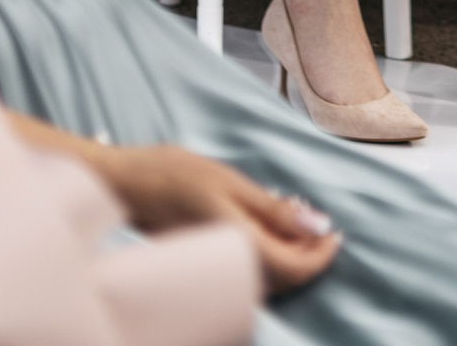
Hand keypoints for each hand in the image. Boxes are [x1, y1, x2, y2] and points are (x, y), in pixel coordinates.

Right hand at [91, 144, 340, 296]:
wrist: (121, 186)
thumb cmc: (172, 175)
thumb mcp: (231, 183)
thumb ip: (275, 210)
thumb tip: (317, 226)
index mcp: (239, 246)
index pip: (296, 268)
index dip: (322, 255)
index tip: (335, 233)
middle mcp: (227, 267)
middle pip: (283, 279)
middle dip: (308, 256)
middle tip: (320, 226)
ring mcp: (212, 271)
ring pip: (265, 280)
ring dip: (287, 258)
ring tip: (295, 225)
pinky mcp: (203, 267)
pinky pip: (245, 274)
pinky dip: (265, 259)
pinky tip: (265, 233)